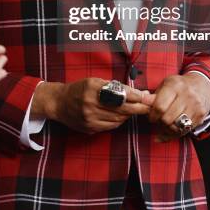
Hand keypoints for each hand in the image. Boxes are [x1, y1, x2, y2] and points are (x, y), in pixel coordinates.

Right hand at [31, 78, 150, 134]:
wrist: (59, 103)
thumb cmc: (80, 89)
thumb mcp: (95, 81)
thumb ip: (115, 87)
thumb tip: (138, 92)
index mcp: (93, 88)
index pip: (120, 94)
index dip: (136, 96)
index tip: (148, 96)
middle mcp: (91, 103)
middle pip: (121, 108)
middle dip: (138, 108)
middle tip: (150, 106)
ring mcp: (90, 118)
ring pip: (118, 119)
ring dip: (129, 115)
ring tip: (137, 109)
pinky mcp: (90, 128)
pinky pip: (111, 126)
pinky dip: (119, 121)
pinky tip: (122, 116)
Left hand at [144, 73, 209, 140]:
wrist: (201, 85)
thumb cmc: (179, 86)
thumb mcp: (165, 85)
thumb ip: (153, 96)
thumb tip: (140, 102)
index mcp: (175, 86)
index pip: (160, 107)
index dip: (152, 115)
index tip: (150, 116)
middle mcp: (187, 95)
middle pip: (167, 119)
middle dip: (159, 123)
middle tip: (157, 120)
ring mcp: (195, 106)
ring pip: (176, 127)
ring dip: (168, 129)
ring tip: (165, 124)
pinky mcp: (201, 116)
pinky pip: (185, 131)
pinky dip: (176, 133)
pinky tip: (171, 130)